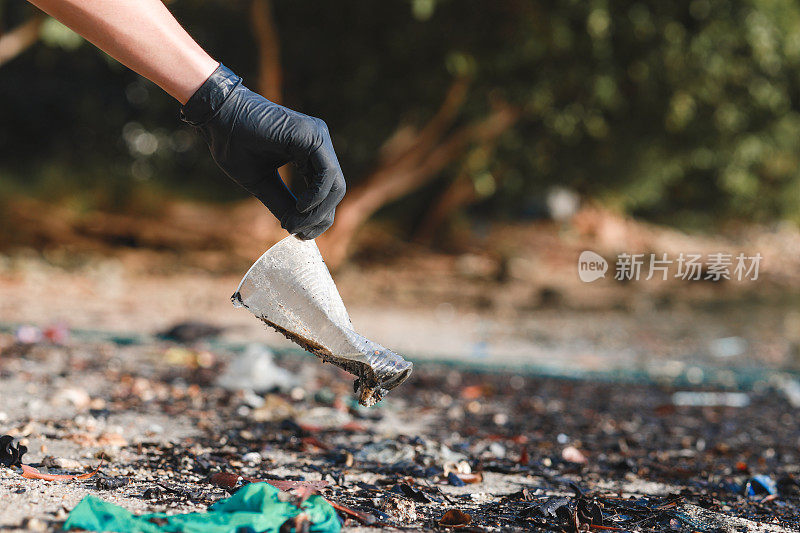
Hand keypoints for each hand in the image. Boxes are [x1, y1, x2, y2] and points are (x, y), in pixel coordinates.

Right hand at [181, 64, 345, 239]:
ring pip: (335, 185)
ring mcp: (318, 137)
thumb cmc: (235, 145)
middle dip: (320, 217)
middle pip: (335, 191)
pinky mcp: (313, 136)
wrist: (218, 118)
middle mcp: (319, 144)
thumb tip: (298, 231)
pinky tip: (301, 207)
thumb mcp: (262, 184)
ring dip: (318, 211)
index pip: (327, 192)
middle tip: (300, 233)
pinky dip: (317, 195)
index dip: (318, 217)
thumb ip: (283, 204)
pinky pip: (327, 173)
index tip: (299, 233)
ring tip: (296, 222)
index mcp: (309, 153)